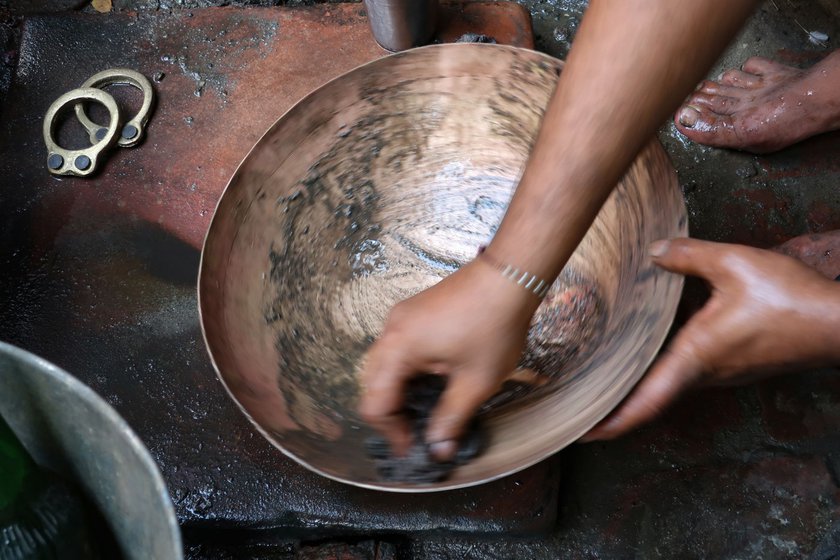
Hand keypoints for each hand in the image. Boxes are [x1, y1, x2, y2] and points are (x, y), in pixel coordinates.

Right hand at [359, 259, 538, 459]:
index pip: (375, 403)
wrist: (510, 276)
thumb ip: (451, 419)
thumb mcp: (475, 383)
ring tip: (429, 411)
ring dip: (402, 392)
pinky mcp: (415, 312)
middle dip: (393, 413)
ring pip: (386, 366)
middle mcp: (392, 330)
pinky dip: (409, 372)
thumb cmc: (493, 325)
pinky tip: (435, 383)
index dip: (392, 433)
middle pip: (373, 384)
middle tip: (419, 433)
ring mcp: (402, 318)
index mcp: (398, 348)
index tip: (414, 448)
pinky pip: (399, 349)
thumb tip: (438, 449)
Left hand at [582, 238, 839, 441]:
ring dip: (639, 388)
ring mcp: (723, 372)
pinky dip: (662, 371)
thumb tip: (654, 250)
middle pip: (653, 397)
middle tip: (582, 409)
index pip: (648, 399)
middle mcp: (707, 372)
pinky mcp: (736, 364)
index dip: (615, 420)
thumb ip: (689, 256)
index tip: (586, 433)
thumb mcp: (735, 265)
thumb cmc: (792, 300)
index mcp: (697, 355)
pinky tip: (651, 353)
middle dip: (618, 407)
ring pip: (671, 384)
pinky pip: (689, 371)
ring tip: (605, 382)